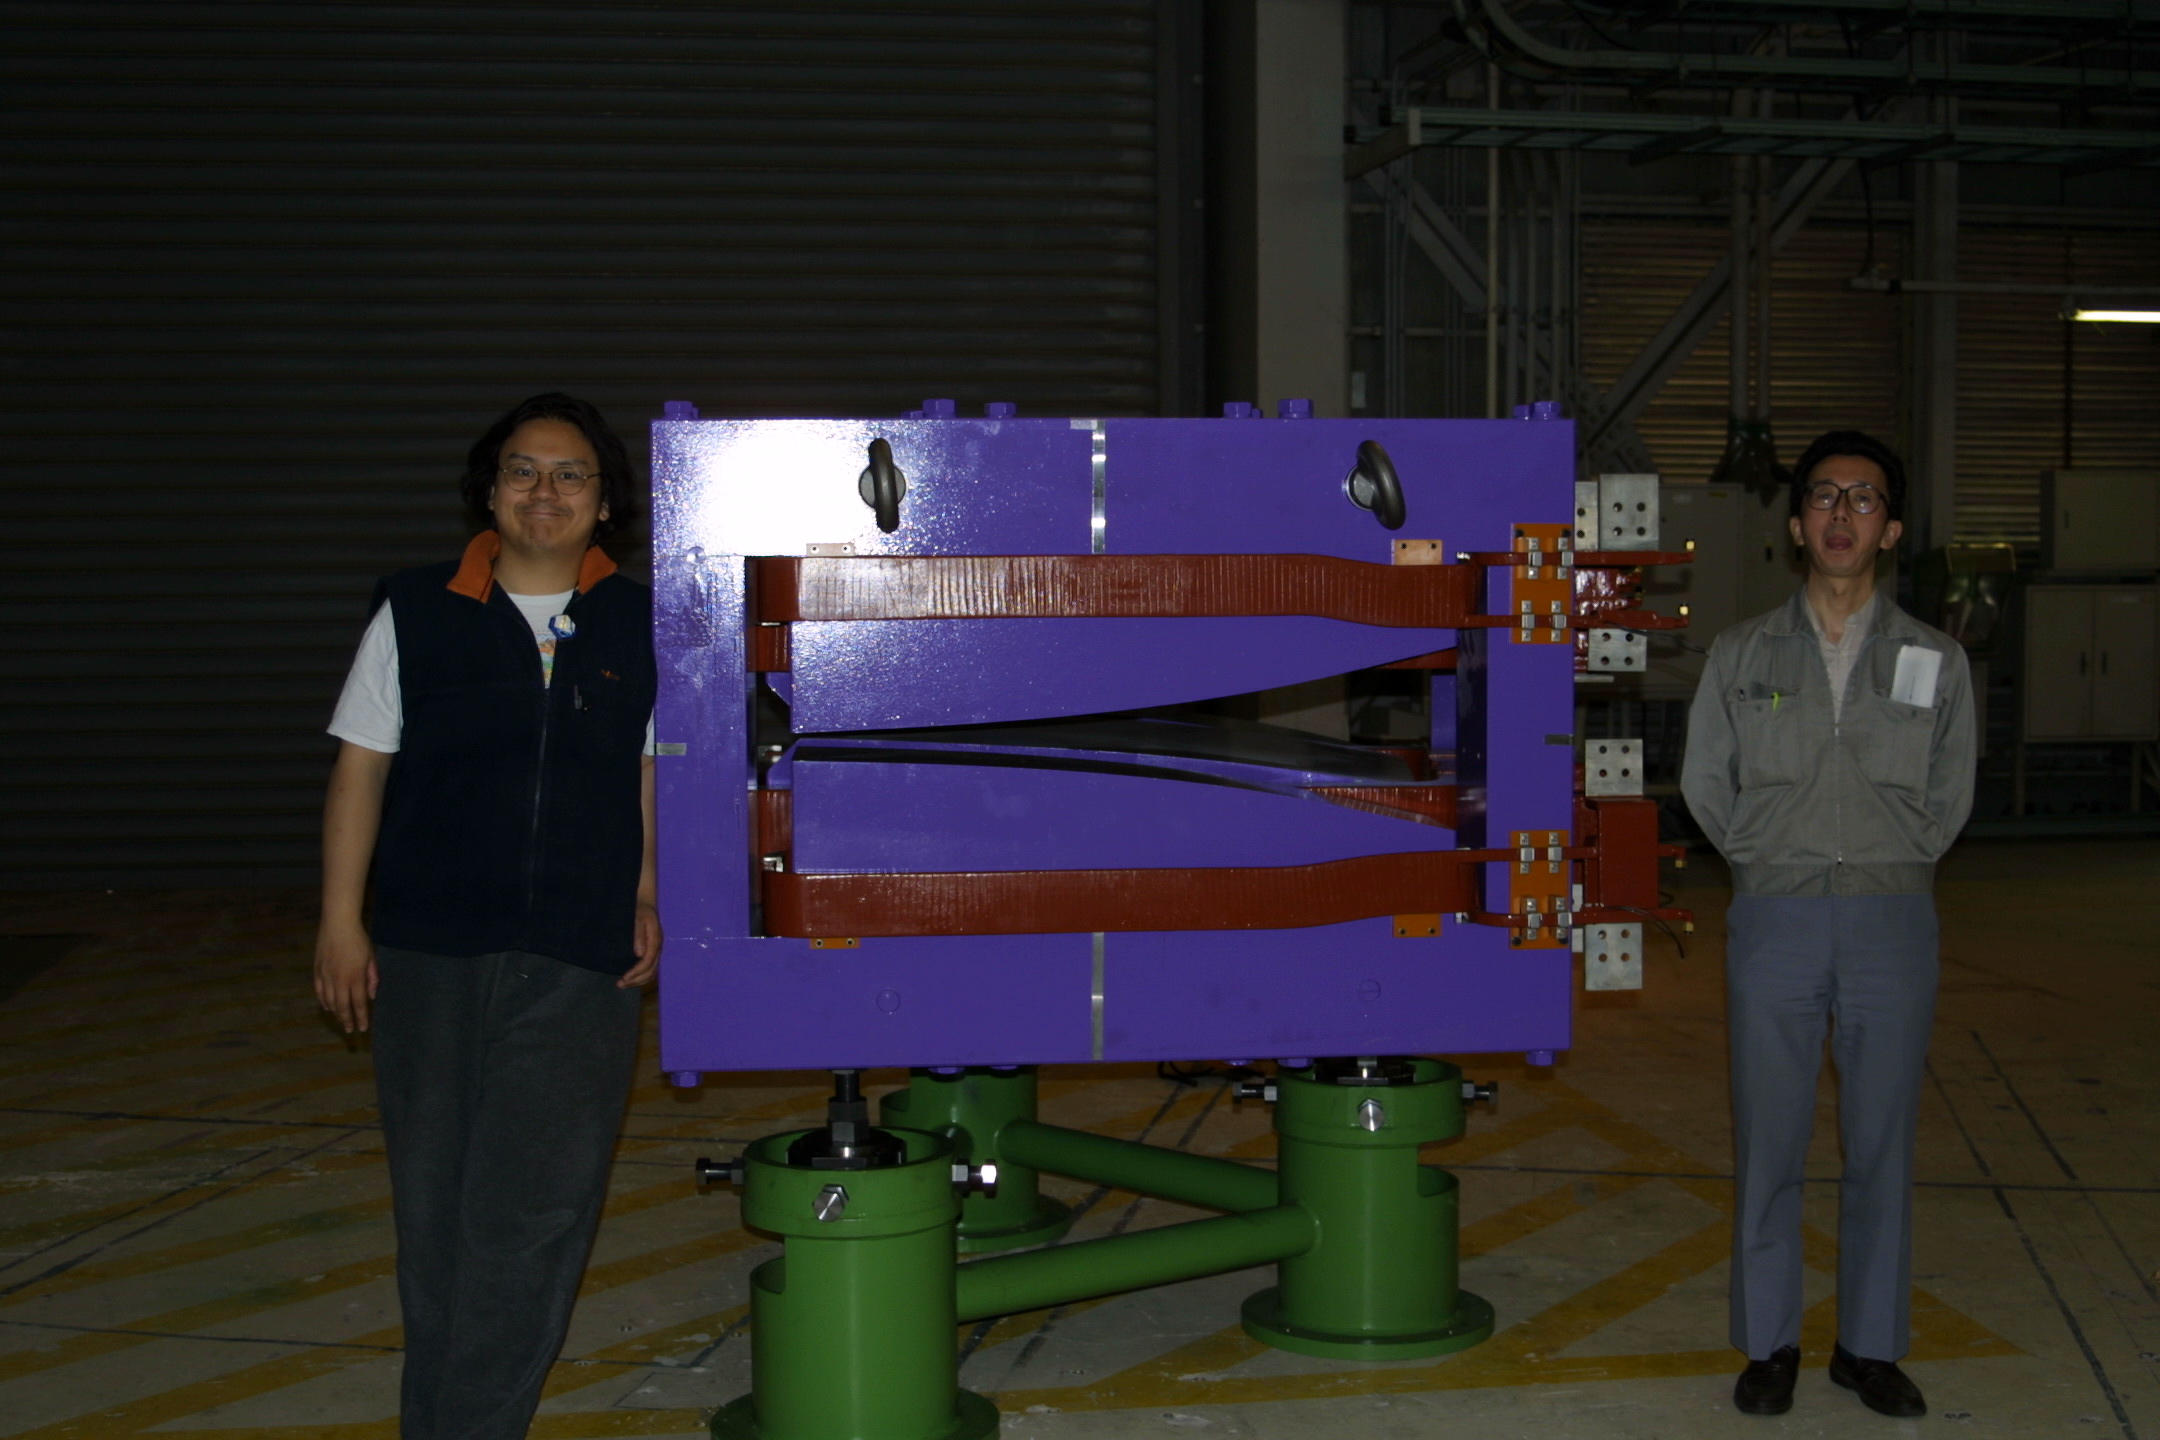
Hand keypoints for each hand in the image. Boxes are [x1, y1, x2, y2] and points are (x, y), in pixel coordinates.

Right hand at [314, 919, 377, 1033]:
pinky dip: (323, 1001)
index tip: (363, 1028)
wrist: (338, 924)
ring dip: (335, 1013)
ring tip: (341, 1020)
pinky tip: (327, 1007)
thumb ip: (372, 978)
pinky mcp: (317, 971)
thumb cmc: (358, 940)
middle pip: (343, 1006)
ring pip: (329, 1001)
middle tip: (350, 1030)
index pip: (359, 1003)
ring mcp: (326, 976)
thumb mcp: (371, 958)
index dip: (361, 1017)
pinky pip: (319, 991)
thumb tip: (371, 996)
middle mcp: (339, 979)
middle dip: (347, 1020)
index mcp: (355, 977)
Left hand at [619, 901, 662, 987]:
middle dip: (636, 980)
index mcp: (655, 940)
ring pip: (651, 972)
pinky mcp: (652, 951)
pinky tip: (631, 977)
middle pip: (651, 970)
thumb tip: (639, 954)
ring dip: (638, 980)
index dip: (636, 972)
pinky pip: (650, 968)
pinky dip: (641, 976)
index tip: (624, 978)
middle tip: (620, 984)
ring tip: (624, 984)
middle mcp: (657, 948)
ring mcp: (656, 950)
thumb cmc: (640, 909)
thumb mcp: (638, 918)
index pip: (648, 961)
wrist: (646, 903)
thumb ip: (638, 935)